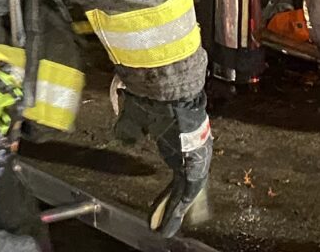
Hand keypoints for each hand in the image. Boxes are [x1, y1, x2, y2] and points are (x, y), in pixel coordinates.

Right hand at [112, 85, 212, 235]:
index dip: (167, 187)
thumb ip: (129, 129)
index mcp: (178, 138)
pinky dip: (177, 209)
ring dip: (173, 209)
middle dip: (171, 203)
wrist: (169, 92)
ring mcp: (195, 159)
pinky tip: (169, 222)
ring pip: (185, 191)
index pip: (175, 167)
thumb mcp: (135, 116)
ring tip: (163, 228)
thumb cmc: (154, 99)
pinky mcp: (194, 167)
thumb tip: (124, 137)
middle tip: (163, 222)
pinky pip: (187, 193)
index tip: (160, 201)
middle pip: (182, 184)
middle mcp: (191, 150)